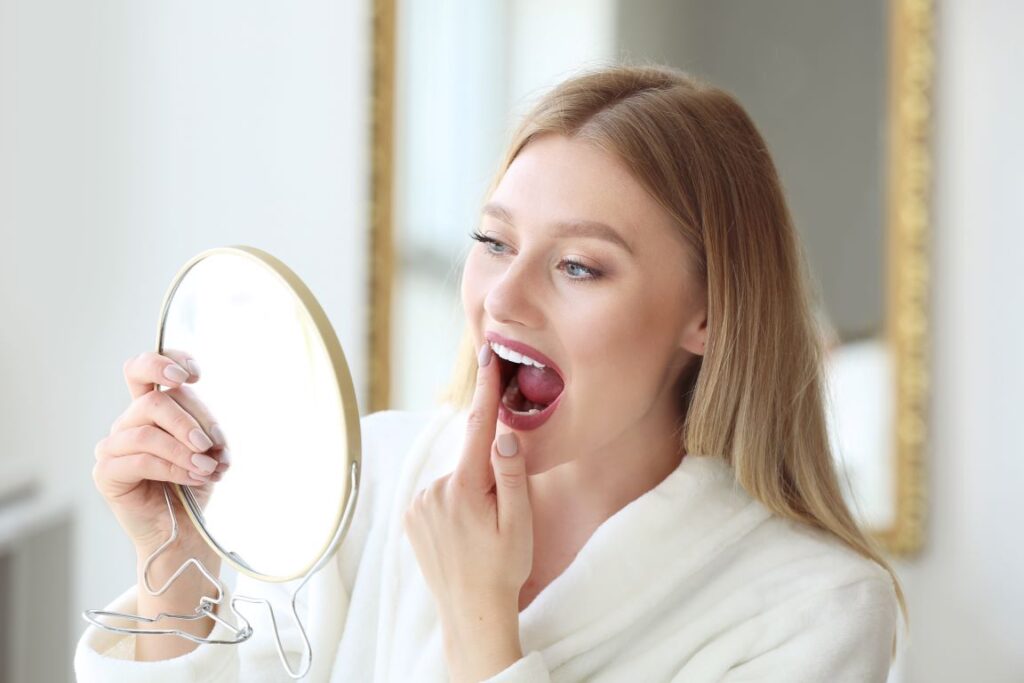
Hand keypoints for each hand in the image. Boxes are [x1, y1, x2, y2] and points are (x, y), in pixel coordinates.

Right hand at [93, 350, 230, 556]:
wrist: (184, 529)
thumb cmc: (196, 483)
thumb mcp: (208, 447)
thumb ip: (202, 424)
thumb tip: (204, 425)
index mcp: (151, 408)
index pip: (143, 370)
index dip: (165, 362)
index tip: (196, 375)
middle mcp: (128, 422)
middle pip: (154, 402)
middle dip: (191, 421)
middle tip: (212, 444)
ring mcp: (113, 446)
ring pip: (148, 432)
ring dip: (185, 450)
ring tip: (208, 467)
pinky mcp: (106, 472)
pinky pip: (140, 460)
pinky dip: (174, 467)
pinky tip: (195, 477)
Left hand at [402, 342, 530, 679]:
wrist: (470, 611)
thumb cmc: (503, 568)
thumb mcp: (519, 523)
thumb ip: (512, 474)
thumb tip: (503, 433)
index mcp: (465, 487)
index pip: (478, 426)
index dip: (485, 388)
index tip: (487, 354)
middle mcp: (434, 490)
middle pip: (470, 459)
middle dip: (489, 472)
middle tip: (501, 514)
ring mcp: (418, 504)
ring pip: (455, 478)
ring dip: (472, 491)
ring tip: (482, 532)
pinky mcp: (410, 517)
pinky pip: (439, 494)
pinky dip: (455, 502)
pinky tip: (465, 533)